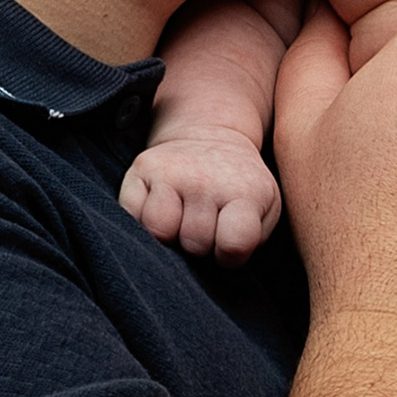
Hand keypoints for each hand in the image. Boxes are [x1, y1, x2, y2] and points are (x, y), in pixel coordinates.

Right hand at [120, 129, 282, 265]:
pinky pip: (132, 216)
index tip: (228, 242)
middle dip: (199, 245)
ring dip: (169, 235)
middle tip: (206, 223)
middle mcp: (205, 179)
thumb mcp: (264, 209)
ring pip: (160, 232)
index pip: (233, 245)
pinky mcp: (141, 168)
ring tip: (182, 219)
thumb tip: (223, 259)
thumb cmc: (238, 187)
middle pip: (194, 244)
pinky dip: (143, 221)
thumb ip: (251, 239)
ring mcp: (171, 172)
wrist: (211, 136)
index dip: (229, 255)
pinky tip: (162, 207)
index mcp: (244, 192)